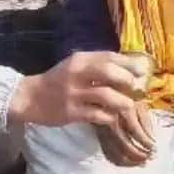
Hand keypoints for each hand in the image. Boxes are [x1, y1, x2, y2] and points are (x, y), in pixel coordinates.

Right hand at [9, 52, 155, 162]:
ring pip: (106, 96)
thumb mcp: (75, 66)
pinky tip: (111, 116)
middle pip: (109, 72)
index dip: (129, 63)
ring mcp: (73, 94)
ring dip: (122, 101)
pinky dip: (109, 116)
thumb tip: (128, 68)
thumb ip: (97, 65)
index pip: (109, 56)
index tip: (143, 70)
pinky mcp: (71, 112)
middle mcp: (76, 74)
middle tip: (137, 88)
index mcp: (80, 59)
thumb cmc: (58, 80)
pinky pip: (98, 114)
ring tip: (128, 105)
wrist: (30, 97)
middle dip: (128, 80)